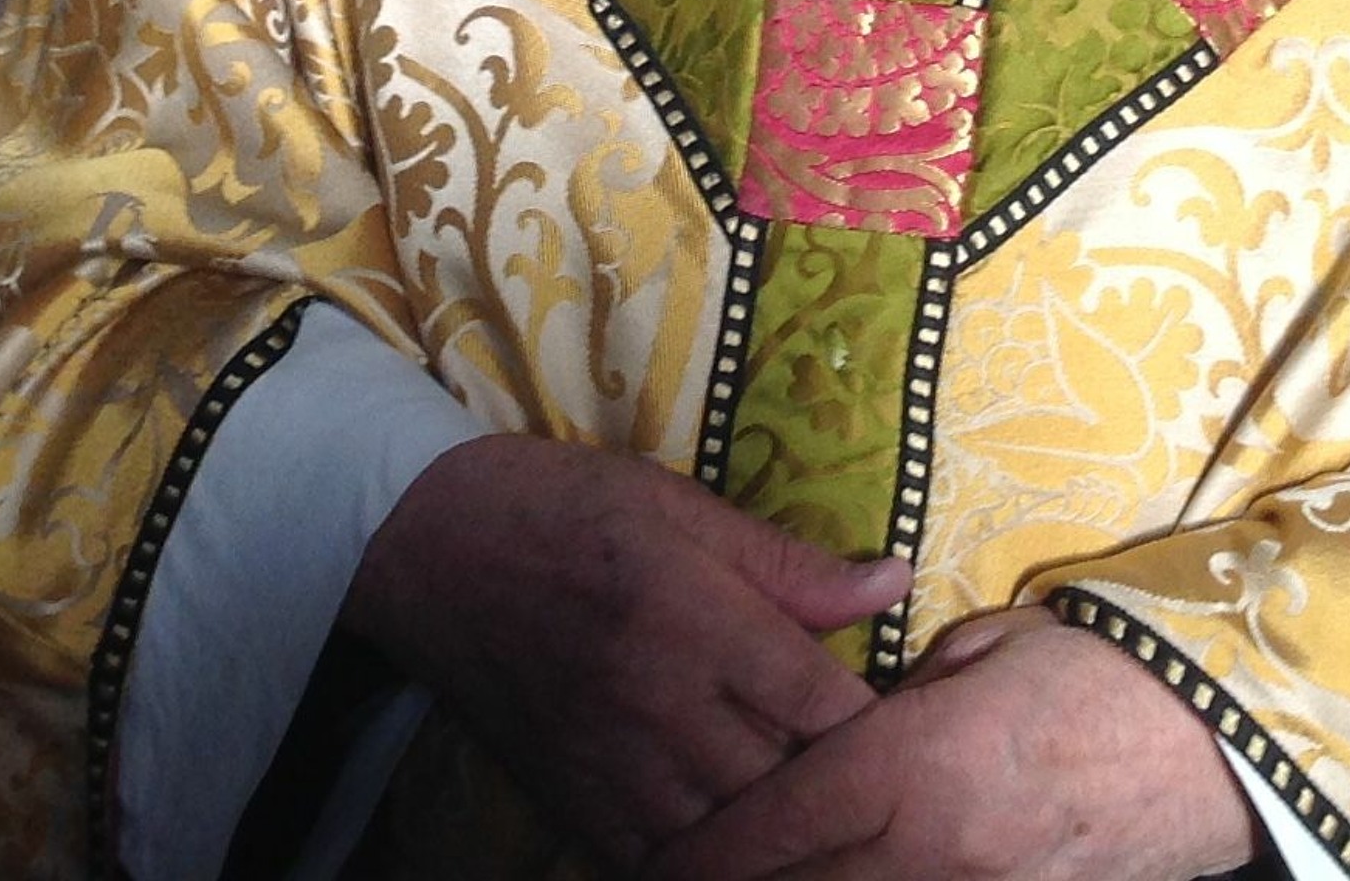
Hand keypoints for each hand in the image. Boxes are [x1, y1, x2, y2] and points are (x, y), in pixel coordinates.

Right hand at [339, 436, 906, 870]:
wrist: (428, 548)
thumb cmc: (563, 507)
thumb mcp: (678, 504)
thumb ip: (788, 562)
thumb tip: (893, 582)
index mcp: (694, 620)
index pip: (823, 710)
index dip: (884, 728)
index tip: (921, 722)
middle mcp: (659, 707)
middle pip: (787, 788)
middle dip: (844, 788)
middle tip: (889, 777)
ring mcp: (614, 771)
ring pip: (732, 843)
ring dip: (785, 831)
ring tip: (830, 815)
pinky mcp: (576, 807)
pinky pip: (663, 865)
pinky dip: (714, 861)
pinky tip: (746, 841)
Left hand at [640, 606, 1259, 880]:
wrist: (1215, 744)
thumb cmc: (1089, 670)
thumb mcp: (976, 649)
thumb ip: (889, 698)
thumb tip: (825, 727)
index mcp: (912, 767)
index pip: (770, 829)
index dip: (697, 856)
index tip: (643, 861)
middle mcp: (931, 854)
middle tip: (660, 872)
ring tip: (735, 878)